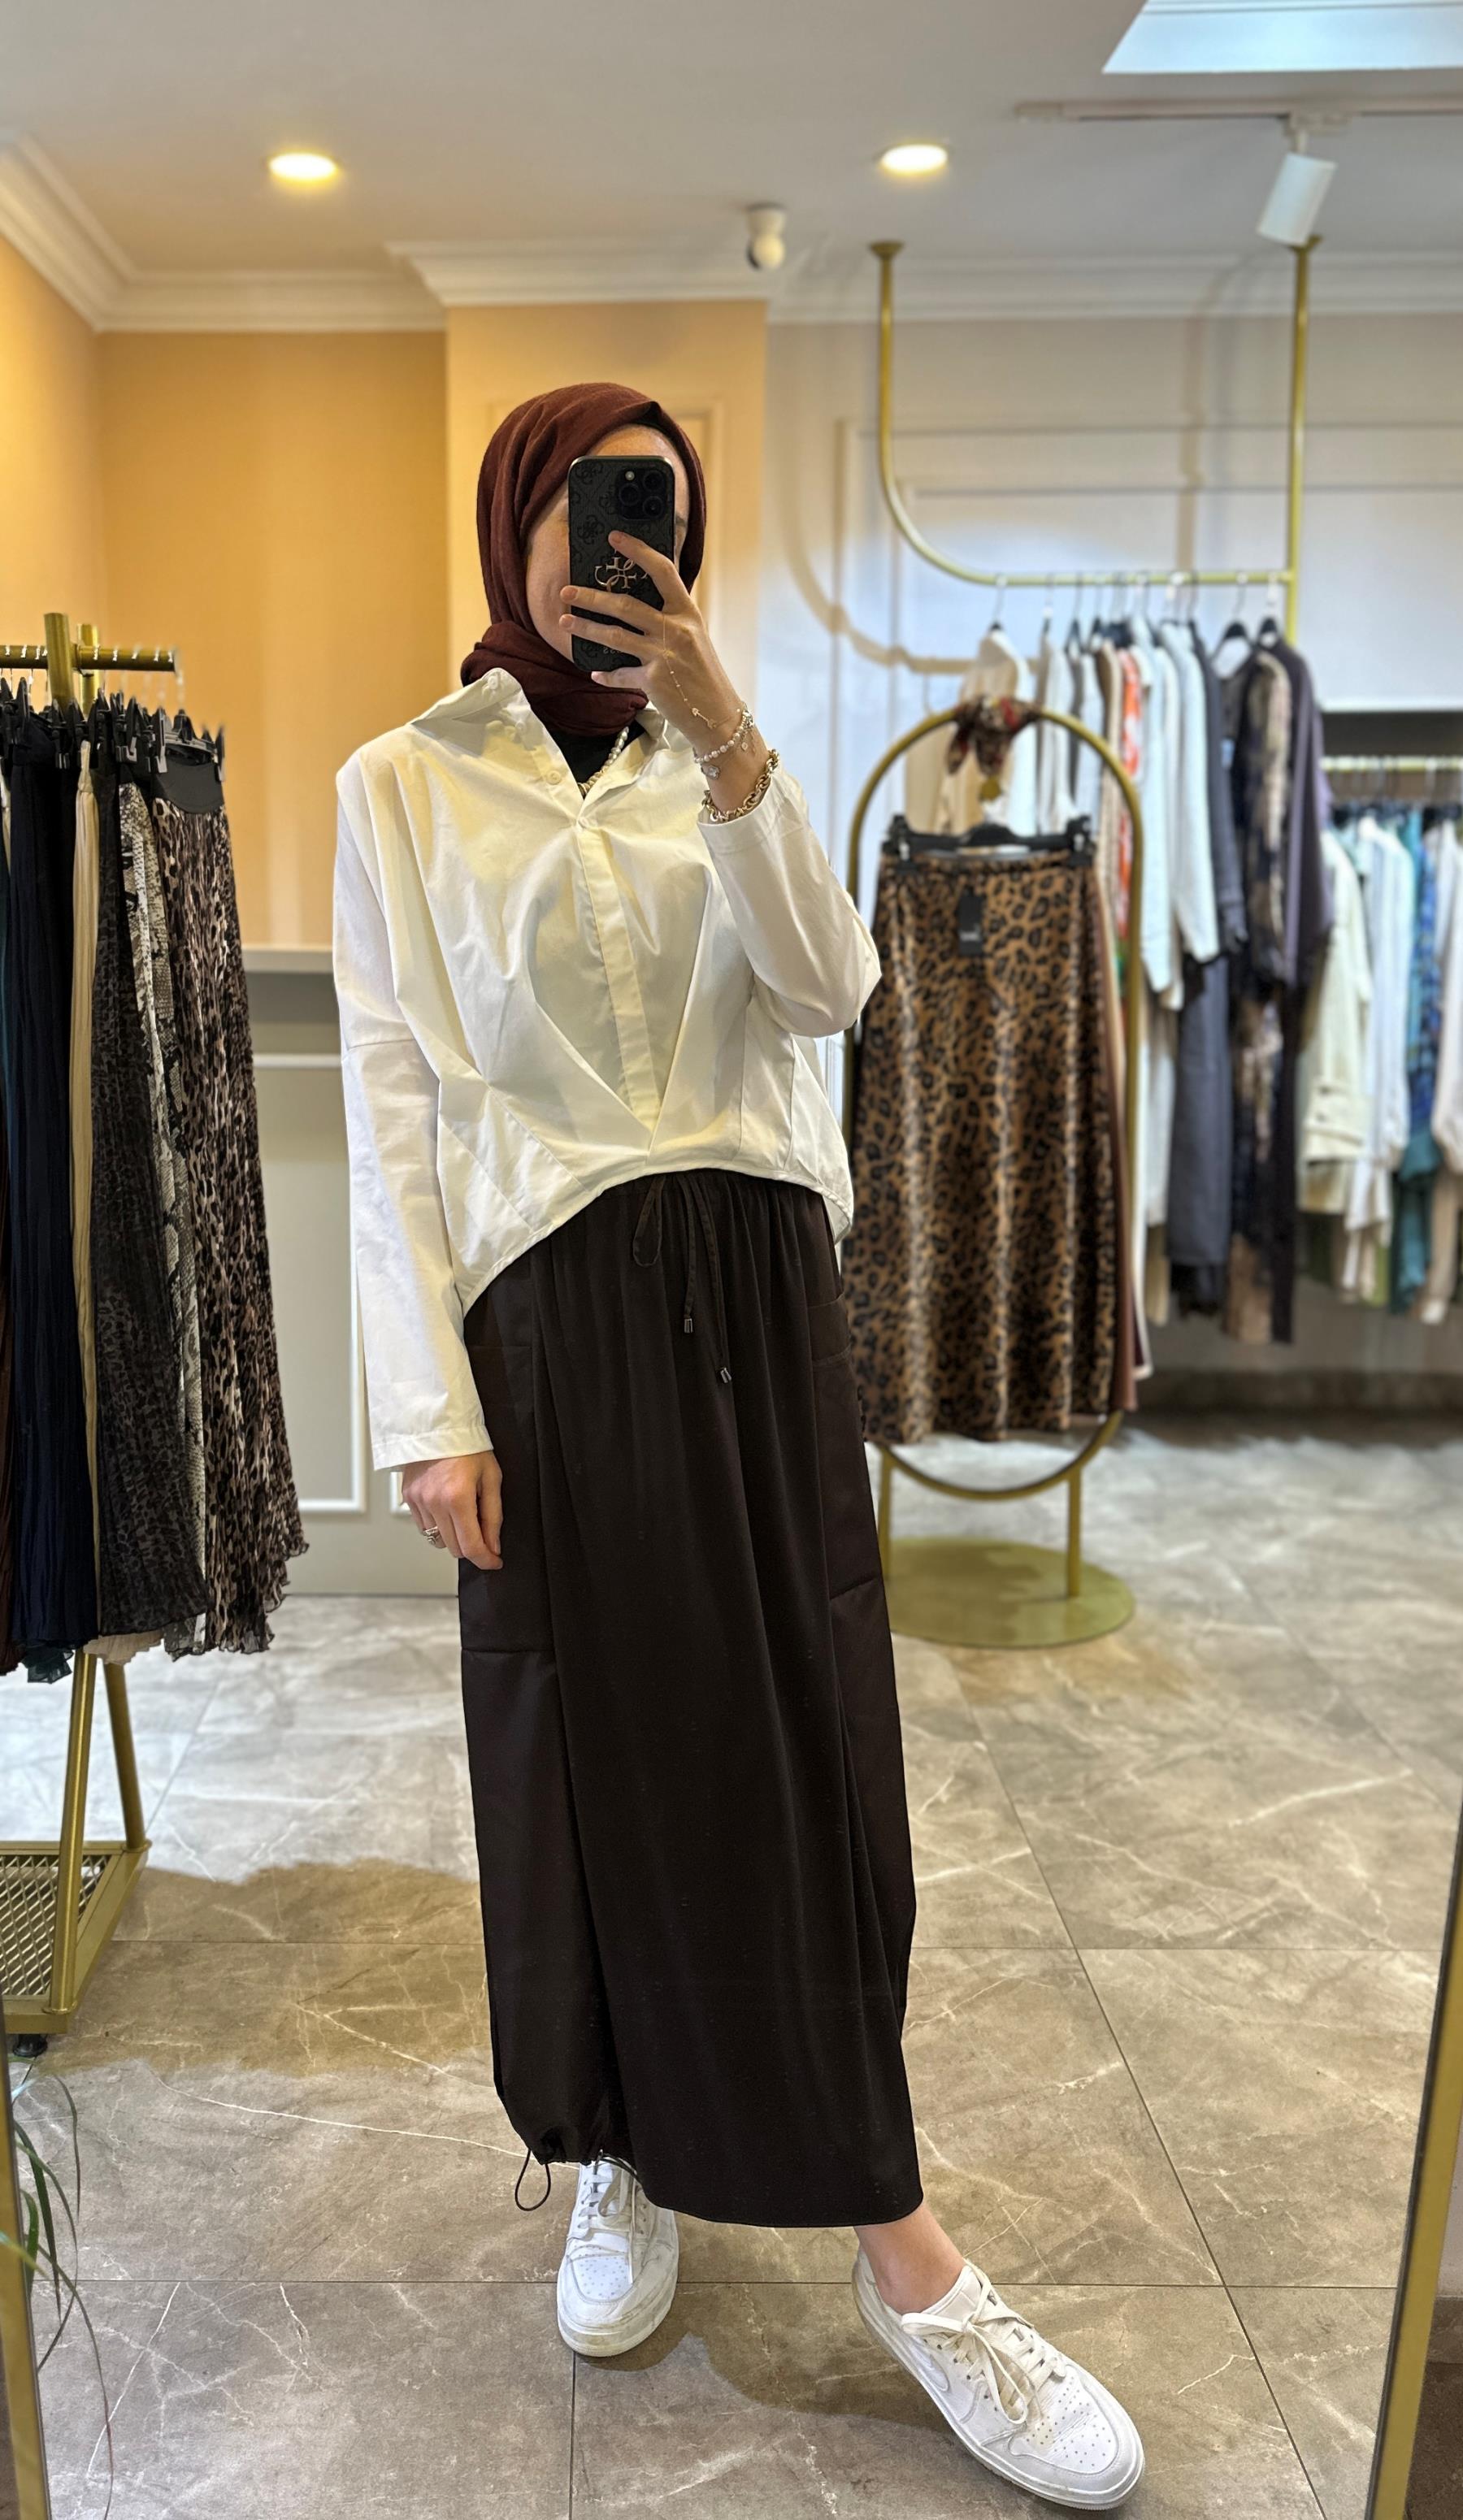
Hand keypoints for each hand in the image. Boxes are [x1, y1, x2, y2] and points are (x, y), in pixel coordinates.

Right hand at [402, 1451, 501, 1570]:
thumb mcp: (491, 1478)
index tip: (494, 1561)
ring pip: (437, 1540)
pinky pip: (424, 1526)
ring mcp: (418, 1501)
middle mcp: (434, 1503)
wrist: (439, 1425)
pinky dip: (437, 1525)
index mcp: (458, 1498)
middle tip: (483, 1532)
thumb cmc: (470, 1447)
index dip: (485, 1559)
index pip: (471, 1546)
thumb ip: (493, 1516)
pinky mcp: (408, 1497)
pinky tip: (446, 1507)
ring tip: (462, 1514)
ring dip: (453, 1536)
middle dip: (471, 1546)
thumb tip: (493, 1546)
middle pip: (454, 1548)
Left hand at [560, 534, 764, 784]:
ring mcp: (664, 655)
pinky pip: (621, 674)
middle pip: (626, 606)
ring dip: (586, 628)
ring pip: (615, 636)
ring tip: (565, 621)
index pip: (662, 571)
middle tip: (566, 591)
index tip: (614, 538)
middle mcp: (676, 630)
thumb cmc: (703, 674)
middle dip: (592, 597)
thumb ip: (669, 619)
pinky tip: (595, 672)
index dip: (638, 551)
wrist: (717, 715)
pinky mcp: (654, 681)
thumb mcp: (694, 637)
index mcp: (688, 612)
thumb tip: (633, 604)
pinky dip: (607, 675)